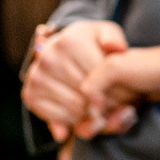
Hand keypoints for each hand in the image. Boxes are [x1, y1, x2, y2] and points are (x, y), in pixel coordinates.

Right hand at [21, 20, 127, 141]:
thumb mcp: (106, 36)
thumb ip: (114, 39)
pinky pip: (60, 119)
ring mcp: (36, 77)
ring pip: (77, 109)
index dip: (119, 91)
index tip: (128, 95)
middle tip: (118, 106)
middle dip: (108, 104)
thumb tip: (115, 48)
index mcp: (69, 41)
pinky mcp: (30, 95)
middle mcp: (48, 57)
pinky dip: (76, 123)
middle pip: (89, 95)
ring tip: (104, 109)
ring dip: (94, 116)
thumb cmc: (91, 46)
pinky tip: (85, 114)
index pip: (101, 77)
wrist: (64, 54)